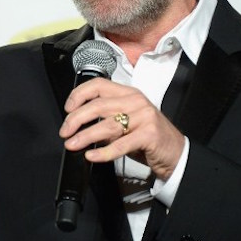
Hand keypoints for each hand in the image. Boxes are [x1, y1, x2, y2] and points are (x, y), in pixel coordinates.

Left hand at [59, 77, 184, 180]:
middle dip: (76, 119)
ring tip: (72, 144)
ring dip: (85, 136)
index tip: (67, 109)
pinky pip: (121, 144)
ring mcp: (144, 116)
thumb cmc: (147, 137)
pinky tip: (91, 156)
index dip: (78, 95)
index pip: (98, 85)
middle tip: (65, 132)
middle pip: (98, 105)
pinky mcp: (150, 134)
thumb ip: (105, 119)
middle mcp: (136, 101)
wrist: (176, 153)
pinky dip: (103, 152)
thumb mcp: (126, 122)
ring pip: (107, 124)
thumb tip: (77, 126)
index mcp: (128, 93)